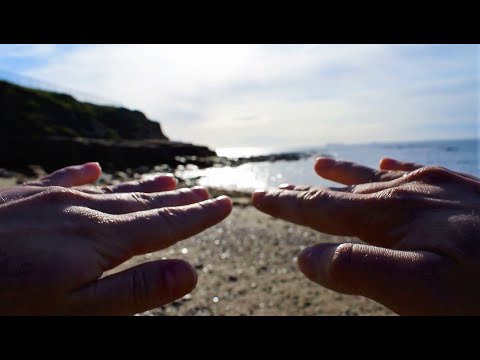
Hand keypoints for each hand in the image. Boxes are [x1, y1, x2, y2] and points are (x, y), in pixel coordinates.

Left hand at [0, 162, 231, 314]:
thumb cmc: (8, 301)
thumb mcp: (77, 313)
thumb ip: (136, 291)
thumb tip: (190, 272)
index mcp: (102, 239)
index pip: (165, 225)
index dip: (197, 216)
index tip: (224, 204)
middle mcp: (85, 211)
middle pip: (144, 203)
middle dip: (179, 200)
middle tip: (205, 190)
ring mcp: (53, 198)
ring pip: (114, 190)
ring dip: (144, 187)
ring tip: (169, 180)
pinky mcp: (25, 197)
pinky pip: (66, 179)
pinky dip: (87, 175)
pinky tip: (97, 170)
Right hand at [252, 157, 479, 314]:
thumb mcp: (420, 292)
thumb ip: (359, 270)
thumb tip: (306, 258)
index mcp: (390, 217)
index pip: (323, 210)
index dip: (288, 206)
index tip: (259, 198)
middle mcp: (408, 193)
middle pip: (344, 191)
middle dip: (307, 192)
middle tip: (279, 189)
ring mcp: (437, 187)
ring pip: (377, 176)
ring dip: (346, 174)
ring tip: (322, 165)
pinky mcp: (464, 190)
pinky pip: (417, 171)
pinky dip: (395, 168)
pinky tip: (390, 163)